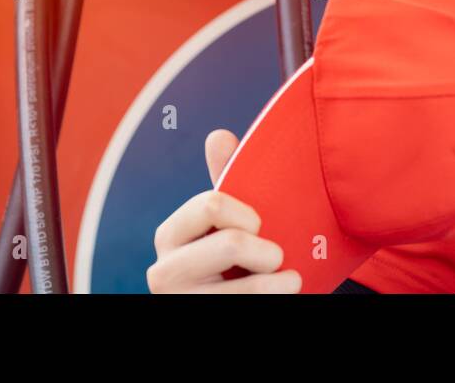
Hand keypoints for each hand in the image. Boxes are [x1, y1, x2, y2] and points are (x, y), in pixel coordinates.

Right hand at [145, 129, 301, 292]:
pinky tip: (283, 295)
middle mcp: (165, 272)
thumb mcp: (230, 221)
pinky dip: (277, 298)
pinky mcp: (201, 320)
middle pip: (232, 243)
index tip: (259, 226)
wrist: (239, 301)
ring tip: (289, 281)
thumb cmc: (236, 258)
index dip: (248, 214)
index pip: (212, 204)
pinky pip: (250, 307)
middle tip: (277, 258)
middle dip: (268, 251)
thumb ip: (226, 181)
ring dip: (280, 282)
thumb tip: (218, 135)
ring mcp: (182, 303)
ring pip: (248, 287)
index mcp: (170, 234)